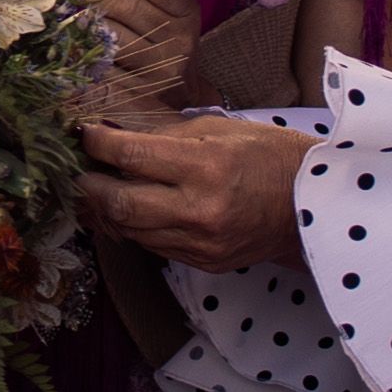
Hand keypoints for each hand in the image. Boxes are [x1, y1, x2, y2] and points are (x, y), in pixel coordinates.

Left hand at [76, 116, 312, 272]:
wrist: (315, 207)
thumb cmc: (270, 156)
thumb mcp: (221, 129)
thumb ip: (166, 135)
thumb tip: (117, 136)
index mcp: (206, 166)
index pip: (131, 156)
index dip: (97, 144)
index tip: (82, 134)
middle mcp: (200, 209)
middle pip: (119, 204)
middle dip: (87, 186)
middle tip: (75, 170)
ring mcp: (201, 243)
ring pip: (130, 230)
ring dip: (105, 210)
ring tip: (93, 190)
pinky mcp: (204, 263)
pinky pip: (152, 245)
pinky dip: (134, 227)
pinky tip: (127, 210)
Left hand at [87, 0, 201, 103]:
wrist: (180, 95)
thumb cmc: (165, 39)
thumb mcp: (170, 9)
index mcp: (187, 13)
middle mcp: (178, 42)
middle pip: (122, 3)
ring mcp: (158, 70)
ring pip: (106, 32)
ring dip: (91, 24)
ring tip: (95, 24)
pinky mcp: (135, 94)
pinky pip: (97, 64)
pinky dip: (87, 53)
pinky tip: (92, 50)